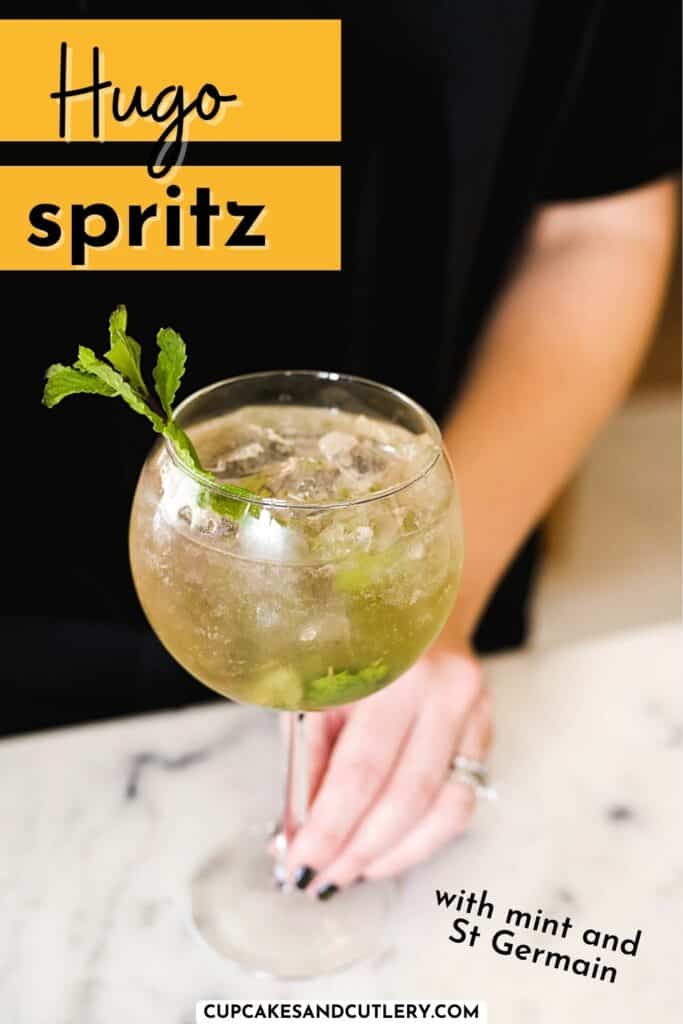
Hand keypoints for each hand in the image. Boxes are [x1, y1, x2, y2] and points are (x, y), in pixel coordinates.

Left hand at [284, 644, 491, 896]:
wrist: (414, 605)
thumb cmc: (350, 647)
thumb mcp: (314, 689)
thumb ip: (308, 760)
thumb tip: (298, 835)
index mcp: (391, 669)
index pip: (360, 770)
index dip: (330, 828)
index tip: (301, 864)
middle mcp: (442, 689)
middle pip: (404, 796)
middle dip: (358, 850)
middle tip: (322, 881)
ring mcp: (474, 710)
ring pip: (442, 807)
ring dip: (392, 853)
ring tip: (351, 873)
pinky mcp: (486, 729)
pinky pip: (461, 801)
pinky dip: (423, 838)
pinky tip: (388, 852)